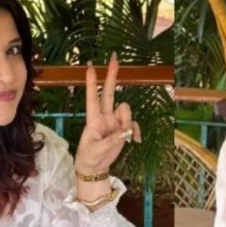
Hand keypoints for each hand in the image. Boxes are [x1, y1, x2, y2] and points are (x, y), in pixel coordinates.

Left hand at [74, 52, 141, 174]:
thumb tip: (126, 131)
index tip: (90, 67)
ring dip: (128, 121)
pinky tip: (135, 141)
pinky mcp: (123, 130)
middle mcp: (104, 116)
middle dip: (111, 76)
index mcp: (93, 119)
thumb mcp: (96, 149)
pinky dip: (135, 132)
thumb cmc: (89, 156)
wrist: (95, 167)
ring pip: (126, 110)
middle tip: (114, 59)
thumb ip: (111, 140)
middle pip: (108, 93)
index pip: (92, 97)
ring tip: (125, 137)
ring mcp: (115, 122)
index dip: (91, 83)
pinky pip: (133, 124)